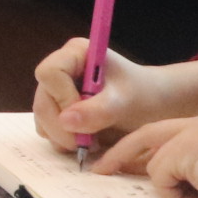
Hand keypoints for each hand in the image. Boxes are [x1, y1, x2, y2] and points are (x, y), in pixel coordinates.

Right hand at [33, 39, 197, 152]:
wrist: (155, 107)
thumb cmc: (145, 96)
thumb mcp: (125, 103)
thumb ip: (97, 111)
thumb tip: (66, 121)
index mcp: (76, 54)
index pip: (50, 73)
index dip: (62, 97)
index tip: (84, 116)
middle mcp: (62, 69)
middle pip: (42, 99)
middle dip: (61, 126)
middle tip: (86, 143)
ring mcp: (57, 91)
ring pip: (42, 117)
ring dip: (63, 136)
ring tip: (92, 141)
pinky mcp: (58, 110)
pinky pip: (48, 128)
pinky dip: (64, 140)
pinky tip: (88, 141)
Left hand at [86, 113, 197, 197]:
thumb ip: (194, 168)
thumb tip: (163, 179)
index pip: (167, 132)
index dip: (143, 149)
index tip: (122, 163)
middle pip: (148, 135)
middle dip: (120, 153)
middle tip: (100, 170)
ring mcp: (192, 133)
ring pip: (156, 166)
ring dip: (174, 194)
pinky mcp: (183, 150)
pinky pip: (160, 180)